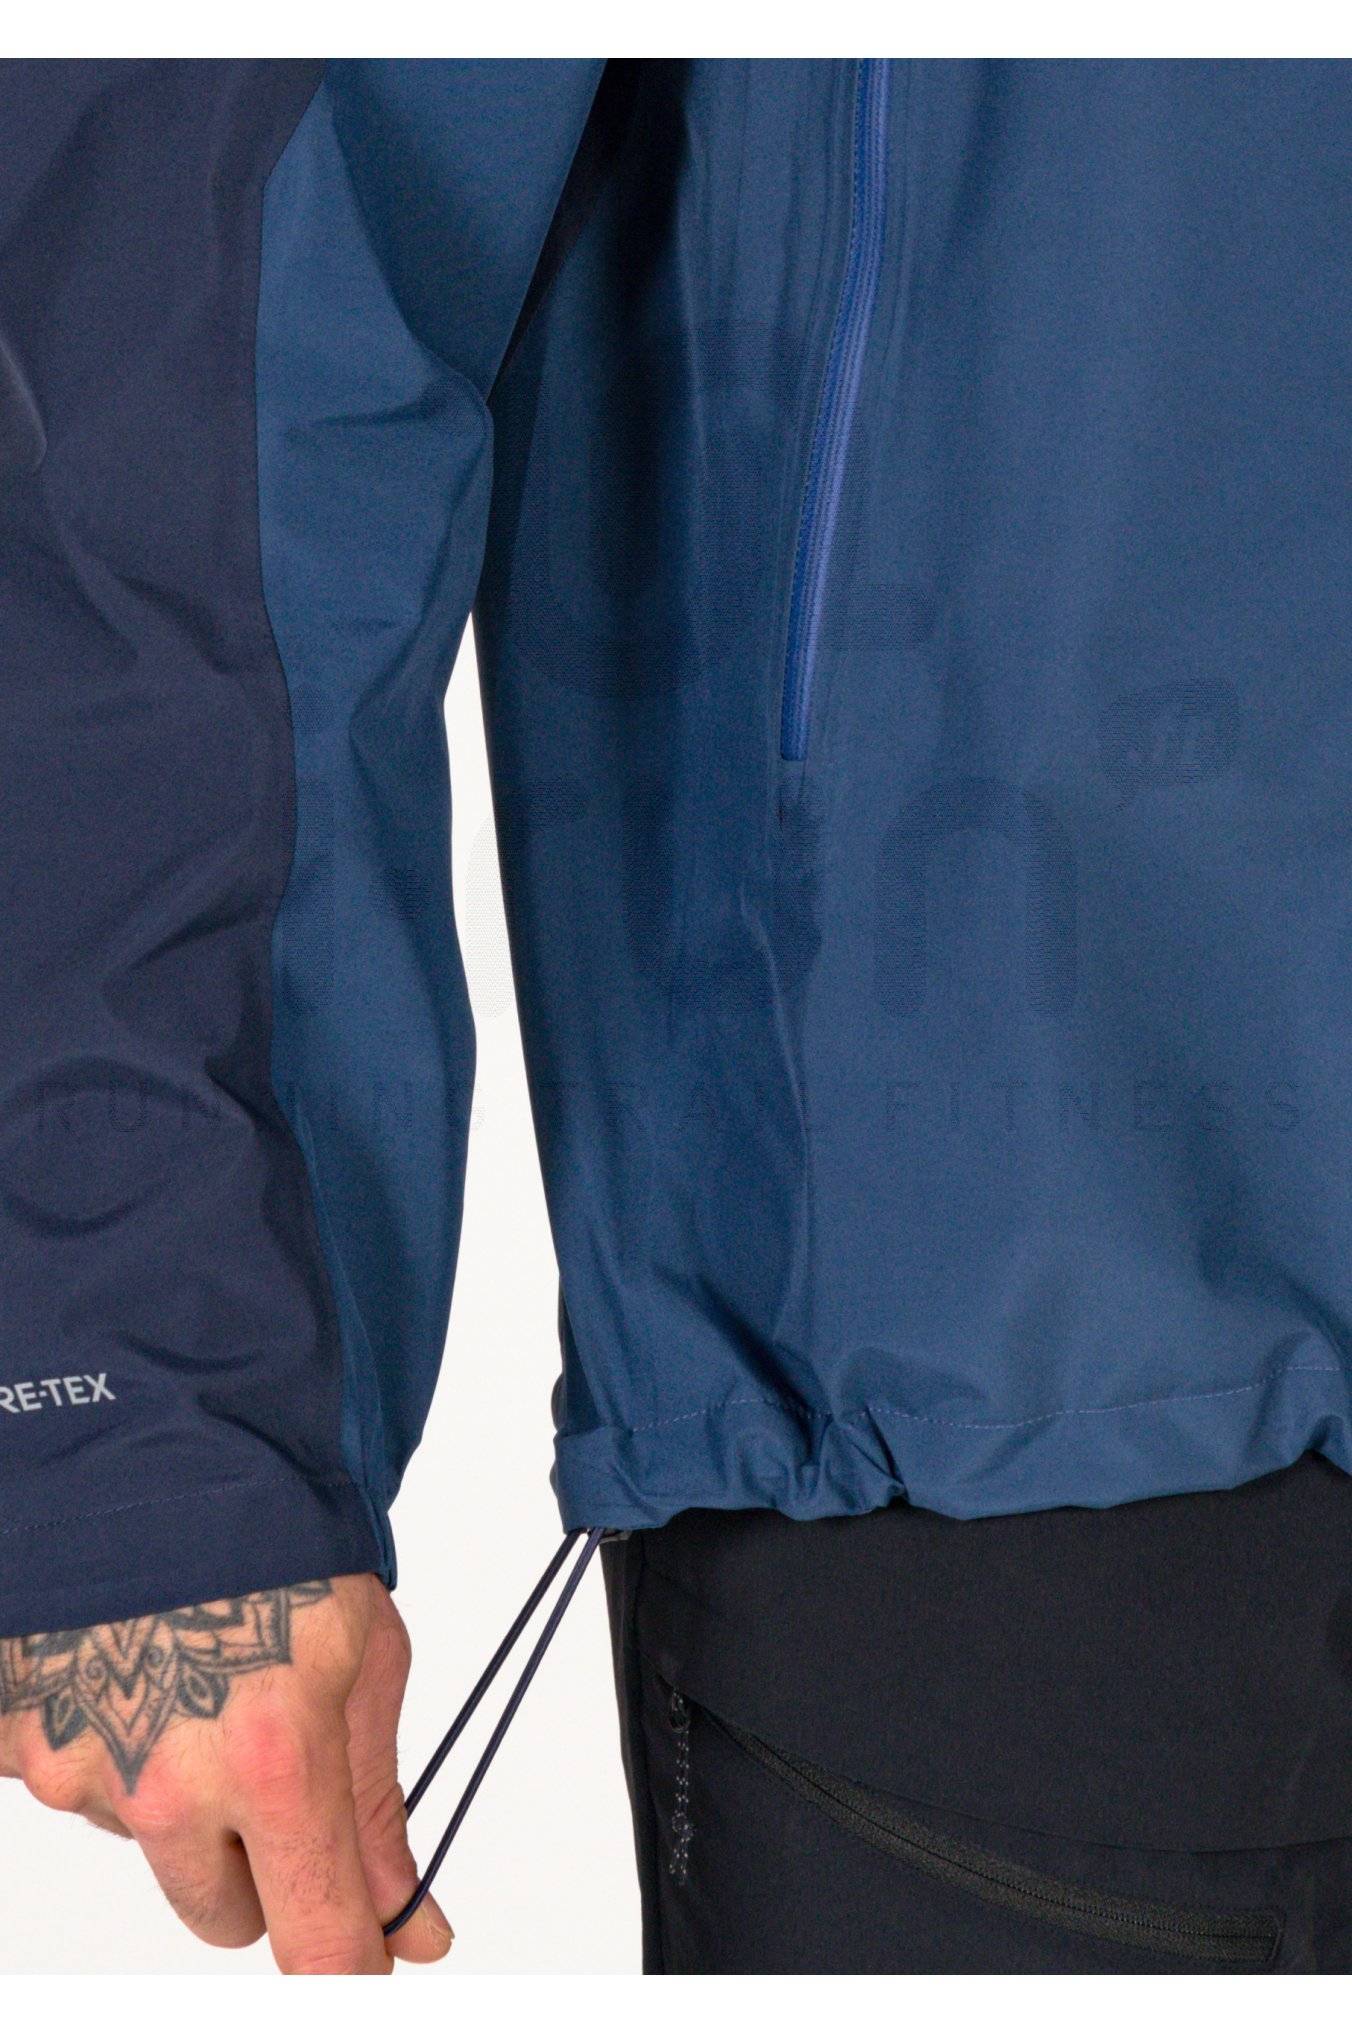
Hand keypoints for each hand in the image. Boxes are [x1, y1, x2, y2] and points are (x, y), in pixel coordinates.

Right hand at [0, 1573, 451, 1973]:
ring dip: (177, 1787)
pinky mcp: (14, 1744)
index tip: (363, 1975)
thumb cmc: (276, 1540)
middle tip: (273, 1753)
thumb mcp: (364, 1661)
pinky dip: (105, 1740)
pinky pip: (78, 1783)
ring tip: (194, 1668)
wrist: (160, 1444)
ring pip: (151, 1841)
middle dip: (262, 1859)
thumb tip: (414, 1931)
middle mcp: (167, 1785)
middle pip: (227, 1914)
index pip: (316, 1941)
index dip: (350, 1971)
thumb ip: (379, 1810)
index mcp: (276, 1761)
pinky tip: (128, 1662)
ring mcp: (78, 1768)